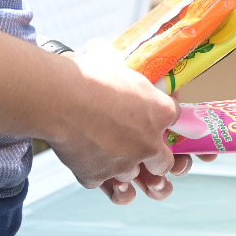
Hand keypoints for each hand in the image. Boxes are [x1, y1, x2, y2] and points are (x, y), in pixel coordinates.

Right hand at [47, 42, 179, 199]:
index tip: (152, 115)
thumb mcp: (110, 57)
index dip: (163, 119)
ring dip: (125, 173)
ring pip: (133, 179)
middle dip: (156, 161)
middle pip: (165, 164)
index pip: (176, 120)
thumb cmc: (87, 73)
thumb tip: (102, 50)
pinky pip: (103, 186)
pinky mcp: (96, 176)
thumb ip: (116, 60)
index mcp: (162, 112)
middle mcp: (149, 144)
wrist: (59, 97)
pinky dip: (97, 178)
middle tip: (142, 151)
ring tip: (113, 162)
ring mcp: (123, 164)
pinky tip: (91, 168)